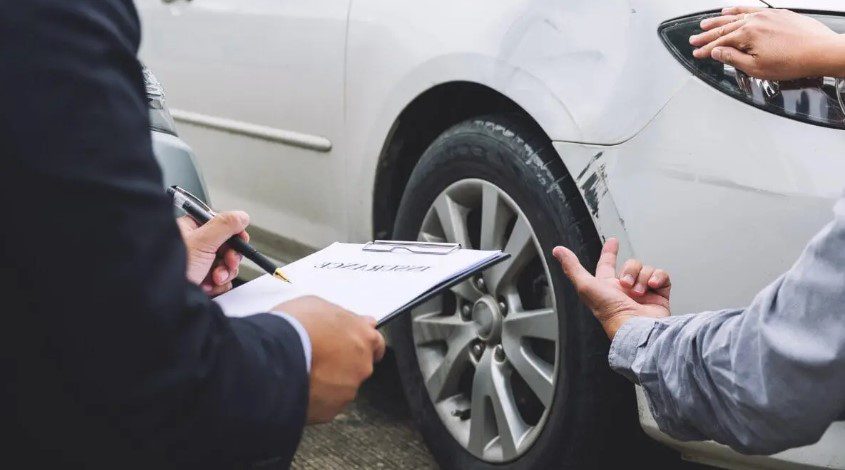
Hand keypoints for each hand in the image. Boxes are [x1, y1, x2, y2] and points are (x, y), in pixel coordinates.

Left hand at [177, 211, 248, 295]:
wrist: (164, 301)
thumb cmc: (170, 269)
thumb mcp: (201, 241)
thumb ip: (224, 225)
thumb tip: (241, 216)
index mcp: (191, 229)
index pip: (221, 225)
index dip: (234, 234)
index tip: (240, 242)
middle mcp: (195, 245)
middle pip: (227, 246)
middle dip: (229, 258)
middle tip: (228, 262)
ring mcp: (199, 264)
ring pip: (227, 264)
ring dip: (224, 273)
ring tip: (213, 278)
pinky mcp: (202, 280)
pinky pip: (223, 280)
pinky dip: (219, 285)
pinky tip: (208, 286)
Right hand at [275, 296, 385, 423]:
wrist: (275, 357)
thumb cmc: (295, 327)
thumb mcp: (318, 305)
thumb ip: (340, 316)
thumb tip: (345, 319)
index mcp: (363, 337)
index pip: (376, 343)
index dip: (361, 343)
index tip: (352, 344)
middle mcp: (362, 365)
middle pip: (358, 366)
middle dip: (342, 363)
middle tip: (319, 356)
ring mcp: (347, 389)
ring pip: (341, 386)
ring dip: (328, 381)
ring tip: (303, 371)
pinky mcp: (331, 410)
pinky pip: (325, 404)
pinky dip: (315, 398)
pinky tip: (299, 386)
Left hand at [552, 238, 670, 338]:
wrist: (637, 327)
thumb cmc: (610, 312)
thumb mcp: (586, 286)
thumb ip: (572, 267)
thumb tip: (558, 251)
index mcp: (607, 288)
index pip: (607, 265)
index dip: (609, 252)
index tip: (613, 241)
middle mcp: (625, 290)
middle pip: (630, 265)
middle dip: (629, 269)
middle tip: (626, 284)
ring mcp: (644, 293)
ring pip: (645, 269)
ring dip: (642, 277)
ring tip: (638, 292)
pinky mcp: (660, 296)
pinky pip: (662, 276)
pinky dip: (658, 278)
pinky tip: (652, 287)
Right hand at [690, 7, 839, 79]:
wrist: (821, 51)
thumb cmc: (793, 61)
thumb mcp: (756, 68)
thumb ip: (733, 59)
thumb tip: (717, 53)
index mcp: (747, 35)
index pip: (719, 43)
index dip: (705, 50)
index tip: (697, 53)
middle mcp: (755, 21)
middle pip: (724, 28)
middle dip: (707, 35)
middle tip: (695, 39)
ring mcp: (767, 15)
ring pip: (736, 16)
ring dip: (719, 20)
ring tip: (706, 23)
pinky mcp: (778, 13)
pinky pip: (751, 9)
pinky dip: (739, 10)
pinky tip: (732, 10)